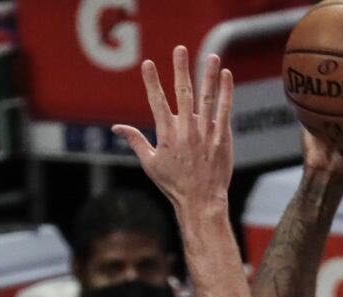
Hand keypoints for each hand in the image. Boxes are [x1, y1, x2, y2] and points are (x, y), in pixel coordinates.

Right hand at [113, 47, 232, 213]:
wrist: (201, 201)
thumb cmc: (174, 185)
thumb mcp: (150, 164)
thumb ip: (136, 141)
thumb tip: (116, 128)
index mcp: (166, 134)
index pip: (157, 101)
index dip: (151, 82)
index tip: (148, 64)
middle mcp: (186, 129)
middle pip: (182, 92)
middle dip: (180, 69)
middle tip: (179, 49)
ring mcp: (205, 132)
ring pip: (206, 97)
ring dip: (208, 74)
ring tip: (211, 56)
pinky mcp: (221, 138)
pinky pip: (224, 111)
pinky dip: (226, 93)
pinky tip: (226, 76)